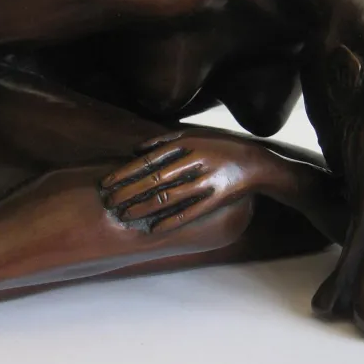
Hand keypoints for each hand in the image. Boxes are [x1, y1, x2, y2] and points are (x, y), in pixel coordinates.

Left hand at [100, 130, 263, 231]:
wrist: (257, 163)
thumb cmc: (220, 146)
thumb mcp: (195, 135)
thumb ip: (165, 139)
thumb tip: (136, 148)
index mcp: (188, 145)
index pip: (148, 160)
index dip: (125, 172)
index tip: (106, 183)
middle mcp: (195, 162)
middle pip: (154, 179)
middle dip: (128, 192)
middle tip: (109, 203)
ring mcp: (207, 181)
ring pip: (169, 197)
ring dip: (144, 208)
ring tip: (125, 215)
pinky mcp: (217, 200)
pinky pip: (191, 212)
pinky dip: (171, 221)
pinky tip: (154, 229)